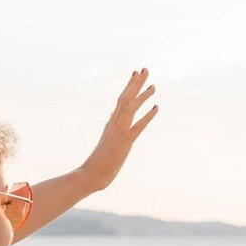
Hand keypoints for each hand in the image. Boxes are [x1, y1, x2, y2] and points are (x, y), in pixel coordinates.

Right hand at [80, 68, 158, 190]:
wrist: (88, 175)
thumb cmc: (97, 162)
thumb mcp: (105, 139)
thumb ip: (109, 126)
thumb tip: (111, 115)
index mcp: (111, 124)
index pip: (121, 100)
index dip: (129, 86)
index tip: (135, 74)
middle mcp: (114, 124)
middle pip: (125, 98)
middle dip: (136, 83)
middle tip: (145, 69)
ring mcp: (119, 132)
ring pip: (131, 108)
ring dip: (142, 96)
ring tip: (153, 86)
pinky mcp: (124, 142)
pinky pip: (138, 126)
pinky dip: (148, 116)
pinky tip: (156, 108)